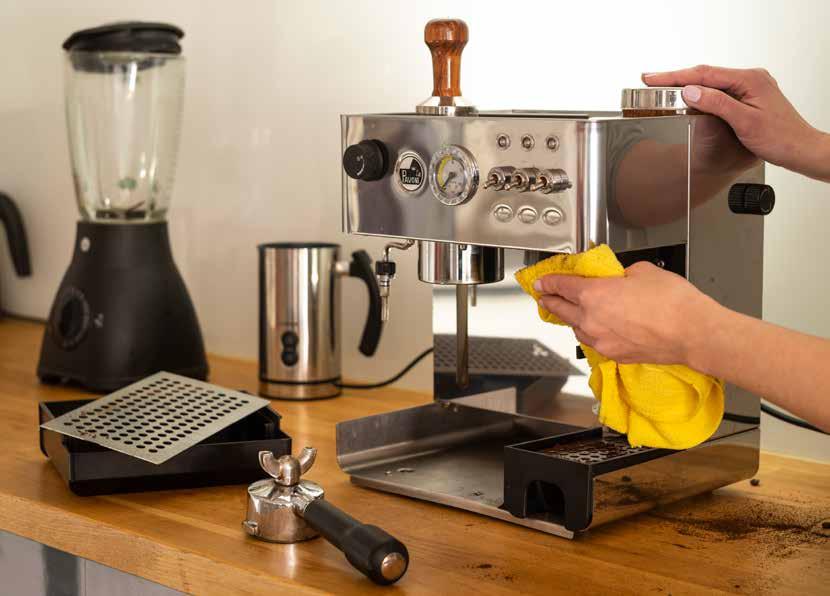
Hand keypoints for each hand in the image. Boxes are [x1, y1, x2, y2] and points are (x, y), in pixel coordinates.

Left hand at [534, 262, 721, 365]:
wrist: (692, 333)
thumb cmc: (672, 302)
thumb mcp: (643, 271)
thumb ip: (621, 274)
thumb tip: (618, 278)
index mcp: (593, 295)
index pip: (561, 286)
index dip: (548, 282)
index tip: (541, 281)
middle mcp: (591, 320)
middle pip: (561, 310)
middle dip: (550, 301)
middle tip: (545, 296)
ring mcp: (601, 341)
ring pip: (576, 328)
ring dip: (571, 319)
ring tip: (571, 312)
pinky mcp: (615, 355)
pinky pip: (594, 342)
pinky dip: (591, 333)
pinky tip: (596, 328)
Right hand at [642, 65, 829, 180]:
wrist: (800, 149)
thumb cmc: (780, 138)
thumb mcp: (745, 122)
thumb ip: (717, 103)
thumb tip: (692, 91)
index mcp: (750, 80)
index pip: (704, 74)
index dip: (675, 77)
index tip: (653, 79)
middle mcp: (751, 79)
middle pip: (706, 74)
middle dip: (676, 78)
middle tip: (651, 80)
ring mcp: (750, 87)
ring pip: (711, 82)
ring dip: (686, 84)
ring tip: (663, 86)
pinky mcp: (748, 96)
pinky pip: (719, 90)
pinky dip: (700, 92)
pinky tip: (689, 95)